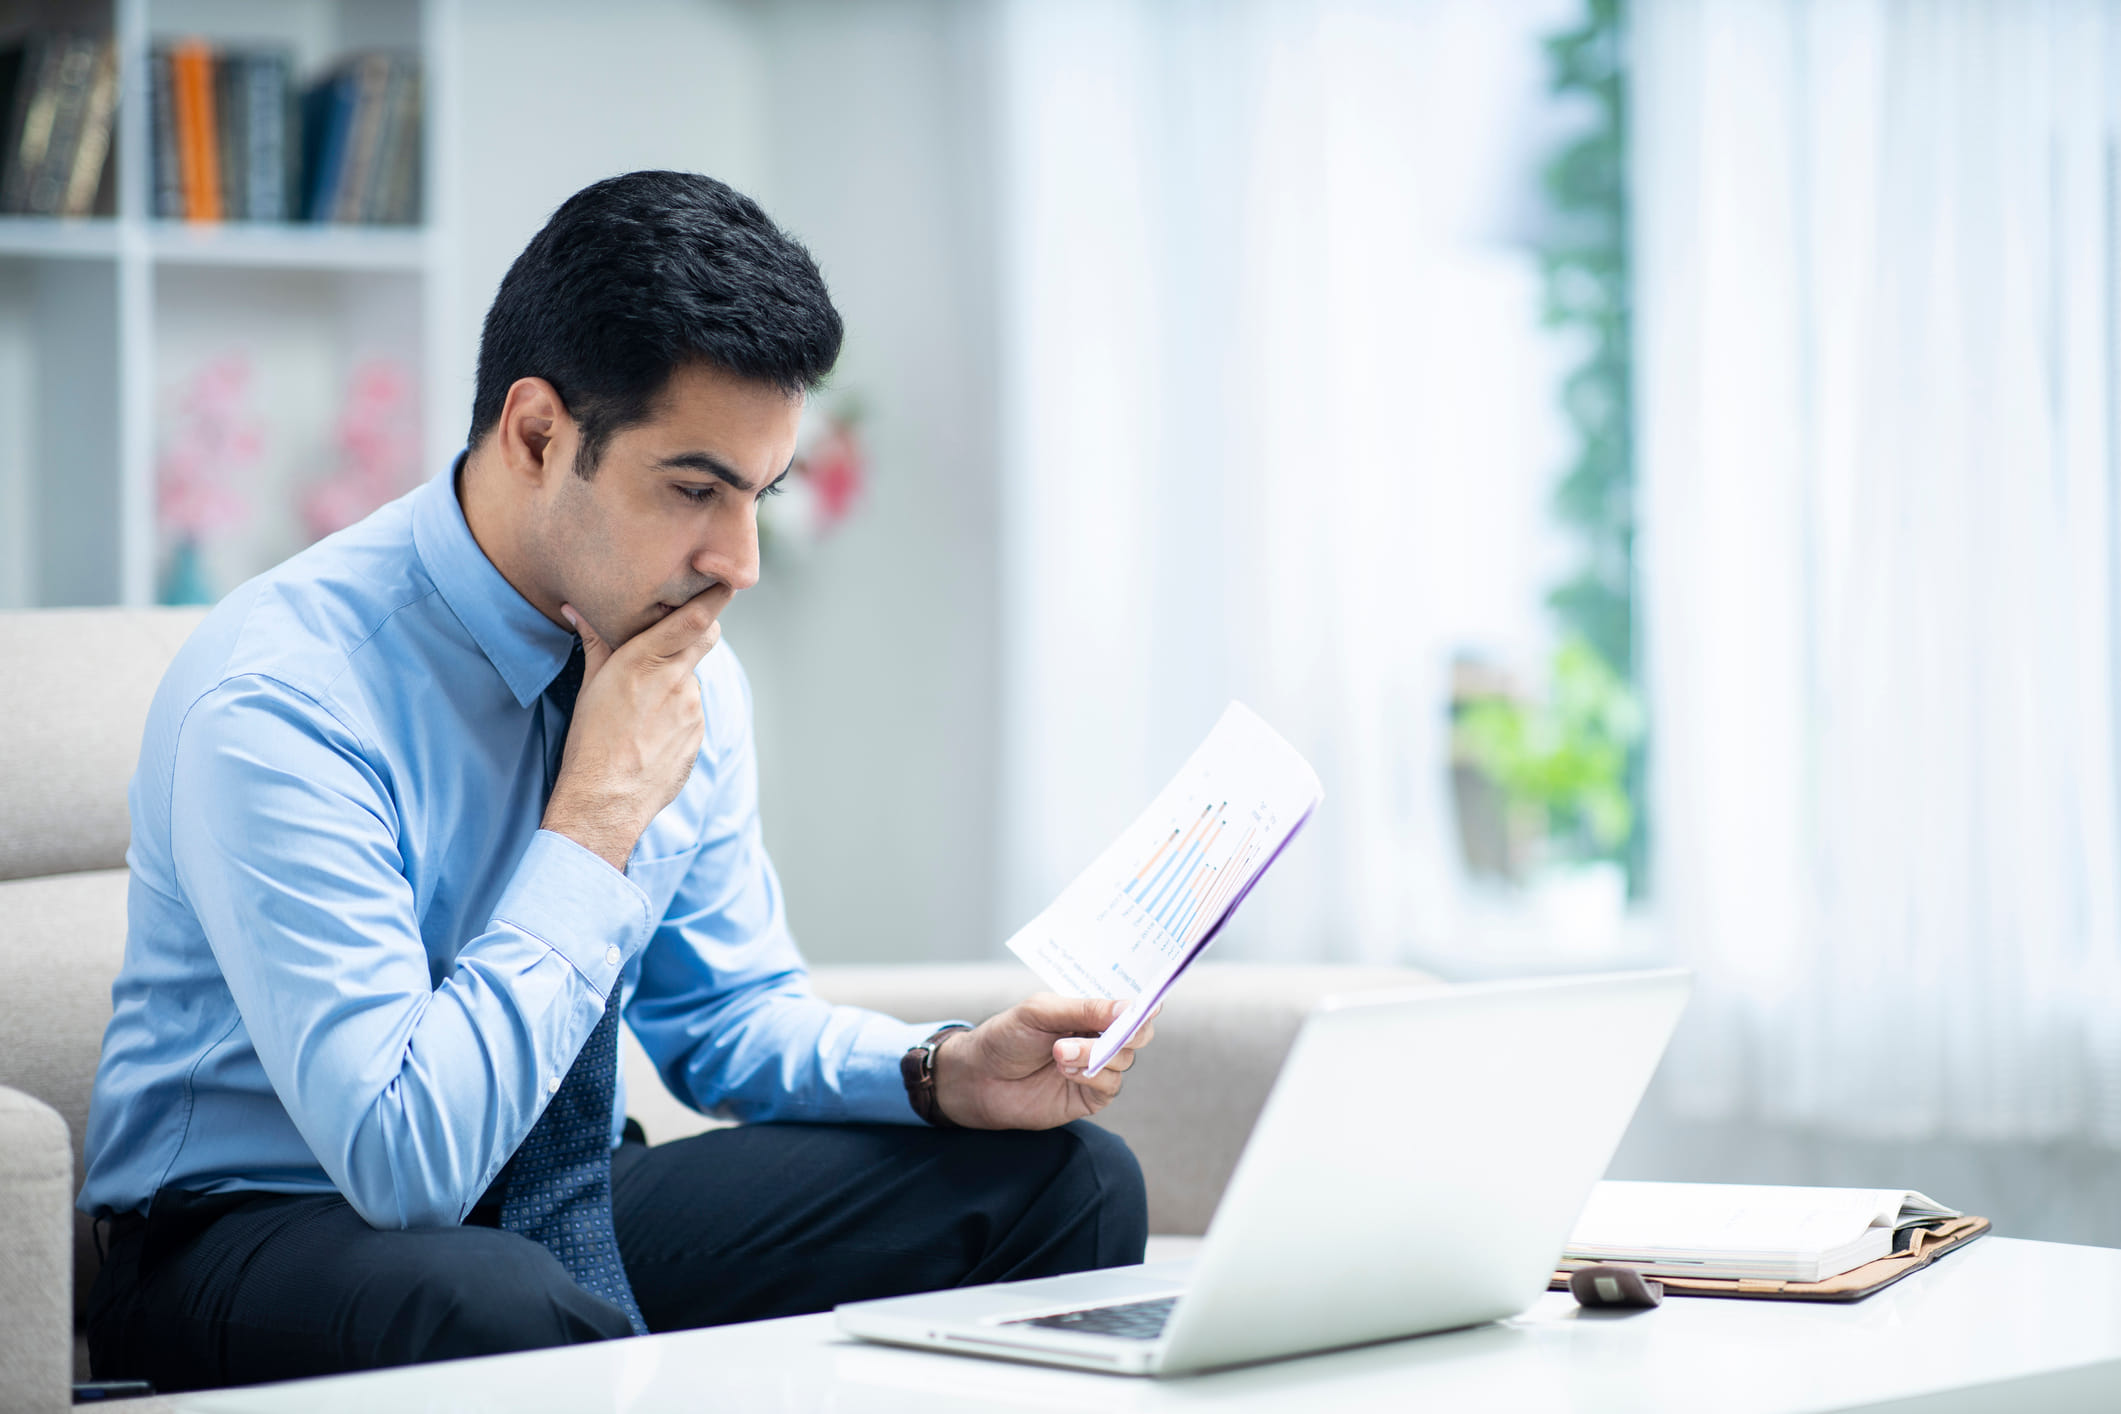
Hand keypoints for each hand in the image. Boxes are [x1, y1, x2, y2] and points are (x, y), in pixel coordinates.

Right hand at [541, 586, 732, 869]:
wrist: (606, 802)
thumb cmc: (590, 742)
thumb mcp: (590, 685)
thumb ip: (595, 642)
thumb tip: (579, 607)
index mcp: (647, 662)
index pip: (696, 618)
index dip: (716, 595)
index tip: (725, 579)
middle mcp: (677, 681)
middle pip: (706, 638)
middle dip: (697, 630)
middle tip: (676, 633)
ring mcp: (693, 710)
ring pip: (692, 678)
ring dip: (676, 680)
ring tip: (644, 705)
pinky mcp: (699, 736)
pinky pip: (691, 712)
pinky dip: (677, 713)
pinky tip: (651, 732)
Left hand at [932, 994, 1159, 1129]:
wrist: (977, 1078)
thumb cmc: (1006, 1036)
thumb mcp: (1041, 1012)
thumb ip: (1085, 1009)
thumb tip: (1130, 1008)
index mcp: (1090, 1010)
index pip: (1129, 1004)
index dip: (1145, 1003)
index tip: (1152, 1004)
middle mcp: (1098, 1037)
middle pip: (1139, 1033)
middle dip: (1130, 1030)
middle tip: (1116, 1029)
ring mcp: (1096, 1067)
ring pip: (1124, 1059)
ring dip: (1096, 1053)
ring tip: (1059, 1051)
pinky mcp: (1089, 1097)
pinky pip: (1110, 1086)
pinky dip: (1092, 1076)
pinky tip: (1065, 1070)